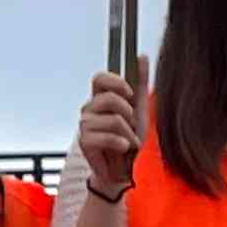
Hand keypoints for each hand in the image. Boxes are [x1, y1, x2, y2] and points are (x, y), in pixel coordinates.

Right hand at [72, 71, 143, 197]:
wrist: (126, 170)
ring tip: (129, 142)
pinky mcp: (85, 142)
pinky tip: (123, 149)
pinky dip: (121, 143)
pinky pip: (107, 136)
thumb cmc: (131, 140)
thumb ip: (140, 83)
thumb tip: (141, 56)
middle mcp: (89, 110)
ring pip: (112, 119)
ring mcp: (85, 126)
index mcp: (101, 99)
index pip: (99, 78)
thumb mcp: (140, 109)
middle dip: (127, 112)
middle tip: (131, 125)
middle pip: (107, 98)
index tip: (129, 94)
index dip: (115, 82)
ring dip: (128, 133)